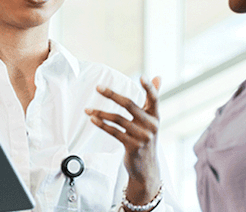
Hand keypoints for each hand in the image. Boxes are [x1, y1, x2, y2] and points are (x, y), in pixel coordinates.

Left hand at [86, 76, 162, 205]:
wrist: (146, 168)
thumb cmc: (147, 139)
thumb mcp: (152, 120)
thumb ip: (153, 99)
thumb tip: (157, 77)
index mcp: (156, 116)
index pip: (154, 98)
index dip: (149, 88)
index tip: (142, 77)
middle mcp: (151, 125)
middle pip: (129, 105)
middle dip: (112, 95)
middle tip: (98, 87)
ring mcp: (142, 136)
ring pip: (118, 119)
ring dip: (100, 112)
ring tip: (88, 109)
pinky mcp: (132, 146)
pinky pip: (114, 132)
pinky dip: (102, 124)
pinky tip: (93, 119)